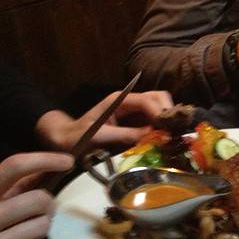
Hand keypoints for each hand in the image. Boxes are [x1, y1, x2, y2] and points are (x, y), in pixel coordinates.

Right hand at [0, 152, 72, 238]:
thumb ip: (17, 185)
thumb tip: (54, 163)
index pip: (14, 167)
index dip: (45, 159)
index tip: (68, 161)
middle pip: (39, 199)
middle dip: (47, 204)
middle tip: (42, 211)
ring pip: (43, 225)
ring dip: (41, 228)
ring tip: (24, 233)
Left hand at [35, 91, 173, 151]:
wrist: (64, 141)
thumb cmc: (77, 137)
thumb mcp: (99, 136)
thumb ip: (125, 135)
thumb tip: (152, 137)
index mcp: (119, 100)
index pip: (147, 100)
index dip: (160, 112)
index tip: (168, 129)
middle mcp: (129, 101)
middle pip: (158, 97)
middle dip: (168, 111)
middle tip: (173, 130)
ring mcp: (134, 111)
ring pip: (160, 107)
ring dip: (168, 119)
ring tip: (171, 134)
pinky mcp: (136, 122)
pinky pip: (155, 120)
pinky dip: (163, 127)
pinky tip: (164, 137)